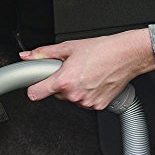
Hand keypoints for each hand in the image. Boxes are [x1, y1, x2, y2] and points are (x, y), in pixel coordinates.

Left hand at [19, 28, 154, 109]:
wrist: (127, 55)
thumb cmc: (102, 50)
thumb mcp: (69, 47)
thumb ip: (44, 54)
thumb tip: (28, 56)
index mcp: (64, 81)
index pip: (35, 94)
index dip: (34, 87)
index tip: (36, 84)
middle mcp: (74, 95)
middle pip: (55, 94)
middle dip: (59, 83)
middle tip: (72, 70)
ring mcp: (85, 103)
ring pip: (70, 98)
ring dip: (74, 89)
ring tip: (86, 74)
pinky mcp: (96, 107)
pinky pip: (84, 102)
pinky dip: (86, 94)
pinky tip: (94, 81)